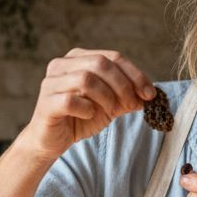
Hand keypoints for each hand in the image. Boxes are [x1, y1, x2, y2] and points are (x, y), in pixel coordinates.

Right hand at [18, 48, 155, 162]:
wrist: (53, 140)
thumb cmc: (80, 118)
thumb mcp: (110, 104)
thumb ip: (127, 95)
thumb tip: (150, 94)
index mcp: (79, 58)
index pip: (113, 57)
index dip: (135, 74)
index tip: (150, 94)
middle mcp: (62, 64)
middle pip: (101, 64)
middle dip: (123, 86)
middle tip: (133, 105)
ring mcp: (51, 82)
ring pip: (86, 79)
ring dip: (106, 97)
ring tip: (110, 112)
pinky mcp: (46, 103)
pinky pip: (71, 101)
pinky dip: (87, 109)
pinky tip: (89, 116)